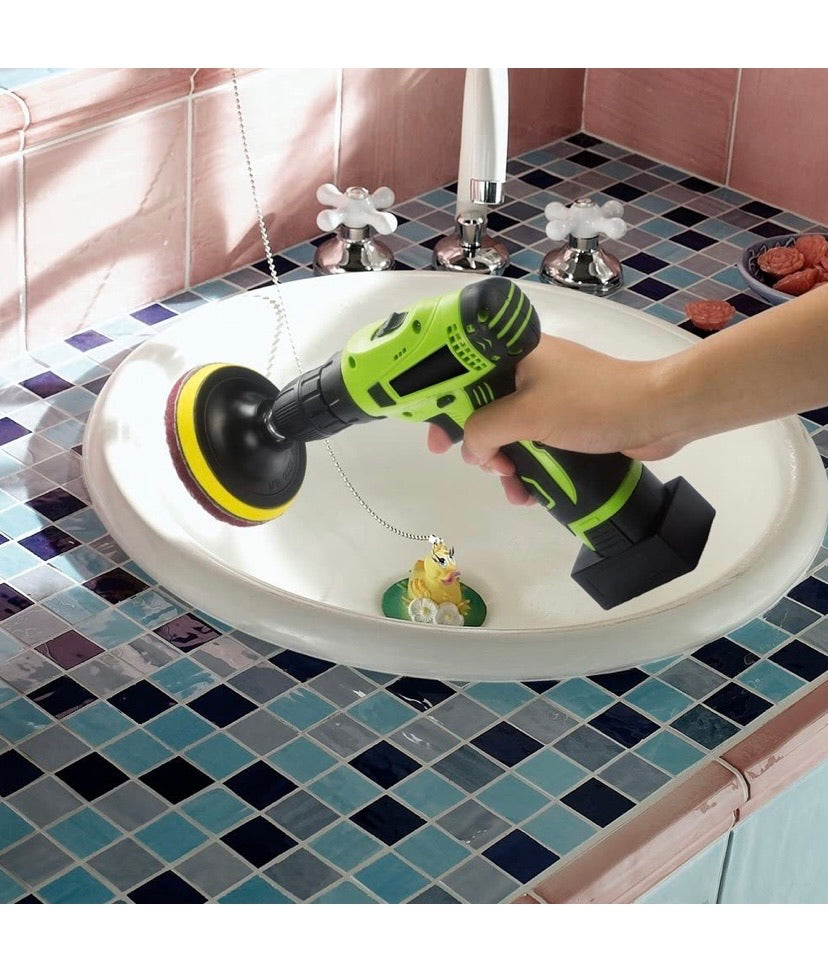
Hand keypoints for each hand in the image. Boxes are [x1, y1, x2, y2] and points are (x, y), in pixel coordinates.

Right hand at [427, 334, 681, 504]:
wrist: (657, 413)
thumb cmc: (590, 404)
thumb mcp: (526, 416)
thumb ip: (485, 431)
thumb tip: (471, 451)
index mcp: (516, 355)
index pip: (463, 374)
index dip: (444, 407)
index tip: (438, 442)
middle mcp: (531, 371)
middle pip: (485, 410)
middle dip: (483, 446)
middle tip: (490, 468)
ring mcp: (552, 397)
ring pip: (511, 433)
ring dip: (507, 464)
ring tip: (517, 487)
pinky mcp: (570, 420)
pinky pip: (536, 444)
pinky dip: (530, 467)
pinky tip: (534, 492)